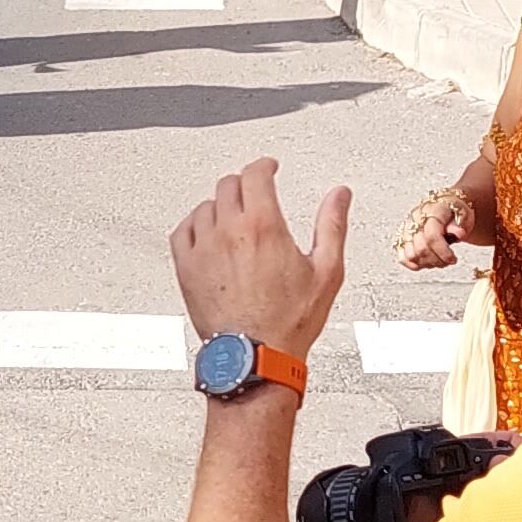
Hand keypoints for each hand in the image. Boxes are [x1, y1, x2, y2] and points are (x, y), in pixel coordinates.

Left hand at [171, 158, 349, 362]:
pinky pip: (182, 231)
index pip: (255, 174)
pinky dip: (194, 225)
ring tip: (234, 216)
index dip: (264, 165)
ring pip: (205, 206)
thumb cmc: (288, 322)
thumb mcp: (327, 271)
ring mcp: (203, 249)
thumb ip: (332, 225)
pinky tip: (205, 233)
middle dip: (245, 184)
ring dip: (221, 205)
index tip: (269, 168)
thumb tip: (339, 195)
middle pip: (228, 185)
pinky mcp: (186, 268)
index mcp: (263, 225)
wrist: (255, 356)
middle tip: (254, 192)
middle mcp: (228, 231)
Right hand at [393, 185, 489, 269]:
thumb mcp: (464, 212)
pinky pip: (402, 257)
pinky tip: (427, 262)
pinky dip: (414, 264)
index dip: (443, 252)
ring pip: (411, 255)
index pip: (432, 236)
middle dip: (438, 260)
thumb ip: (462, 221)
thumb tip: (459, 233)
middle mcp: (415, 219)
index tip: (453, 259)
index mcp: (431, 211)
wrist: (444, 205)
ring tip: (439, 261)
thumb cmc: (454, 211)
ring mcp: (406, 229)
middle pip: (421, 248)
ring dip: (428, 263)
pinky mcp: (401, 238)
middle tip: (449, 261)